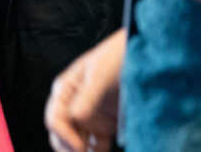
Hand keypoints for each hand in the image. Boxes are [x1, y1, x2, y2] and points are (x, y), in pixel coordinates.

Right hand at [45, 28, 124, 151]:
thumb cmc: (118, 58)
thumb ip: (88, 97)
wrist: (145, 57)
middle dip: (68, 148)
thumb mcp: (101, 75)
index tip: (80, 148)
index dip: (64, 137)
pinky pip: (95, 146)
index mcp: (65, 90)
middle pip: (61, 134)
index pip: (54, 119)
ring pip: (76, 142)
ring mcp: (89, 116)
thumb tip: (74, 118)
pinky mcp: (105, 126)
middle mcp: (73, 105)